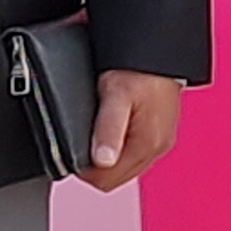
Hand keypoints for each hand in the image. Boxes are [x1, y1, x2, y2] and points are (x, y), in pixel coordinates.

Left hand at [79, 70, 182, 191]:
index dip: (84, 171)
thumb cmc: (139, 67)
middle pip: (116, 177)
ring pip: (125, 166)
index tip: (70, 154)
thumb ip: (109, 129)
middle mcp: (156, 147)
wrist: (160, 50)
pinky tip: (111, 129)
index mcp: (147, 143)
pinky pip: (135, 152)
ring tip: (93, 133)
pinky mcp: (160, 132)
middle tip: (78, 142)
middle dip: (94, 167)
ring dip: (107, 158)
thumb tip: (102, 161)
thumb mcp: (116, 95)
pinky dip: (120, 147)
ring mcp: (160, 141)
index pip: (107, 180)